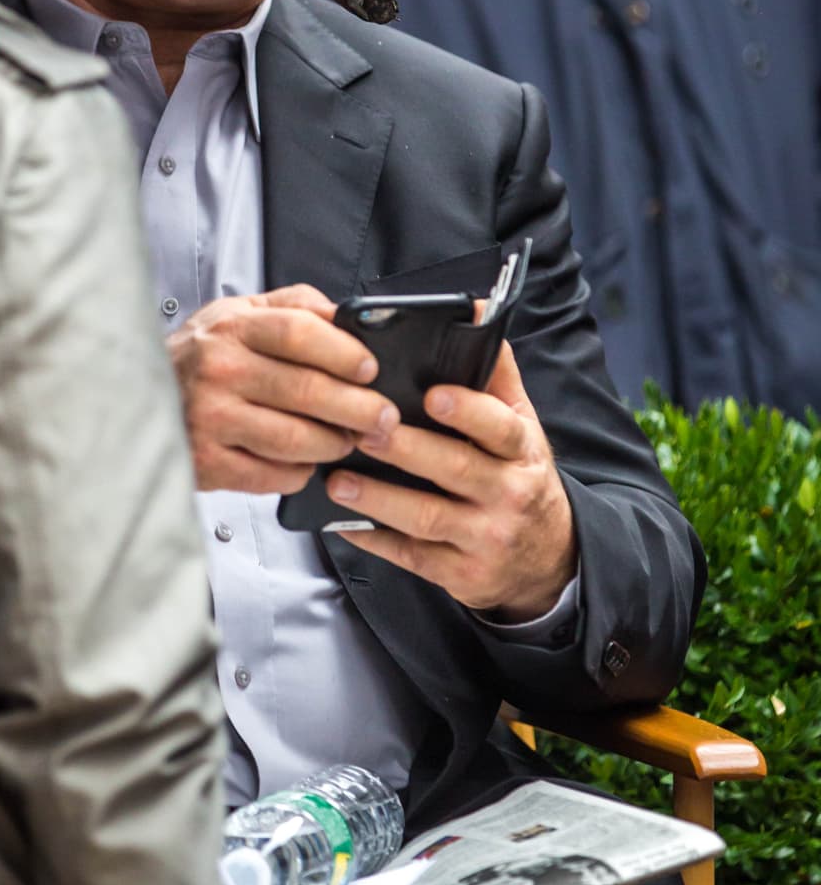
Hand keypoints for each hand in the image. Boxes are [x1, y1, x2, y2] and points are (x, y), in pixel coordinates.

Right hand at [166, 284, 394, 494]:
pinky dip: (300, 472)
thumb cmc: (199, 357)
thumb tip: (349, 317)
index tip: (372, 369)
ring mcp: (211, 418)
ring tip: (346, 440)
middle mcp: (219, 370)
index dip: (345, 352)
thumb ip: (294, 306)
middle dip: (360, 409)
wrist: (135, 398)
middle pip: (308, 391)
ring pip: (297, 440)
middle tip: (383, 418)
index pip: (300, 332)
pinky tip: (304, 461)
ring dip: (334, 444)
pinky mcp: (208, 462)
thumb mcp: (239, 313)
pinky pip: (274, 475)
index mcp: (233, 326)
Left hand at [325, 339, 576, 616]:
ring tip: (336, 480)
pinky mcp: (460, 573)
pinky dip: (374, 538)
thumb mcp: (522, 425)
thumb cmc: (518, 474)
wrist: (548, 557)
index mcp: (522, 449)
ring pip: (426, 518)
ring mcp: (484, 538)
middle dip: (405, 451)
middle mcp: (509, 493)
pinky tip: (342, 522)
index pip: (500, 427)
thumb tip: (470, 310)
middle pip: (455, 470)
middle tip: (361, 431)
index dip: (467, 411)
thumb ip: (495, 372)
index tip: (432, 396)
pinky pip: (411, 556)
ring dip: (377, 498)